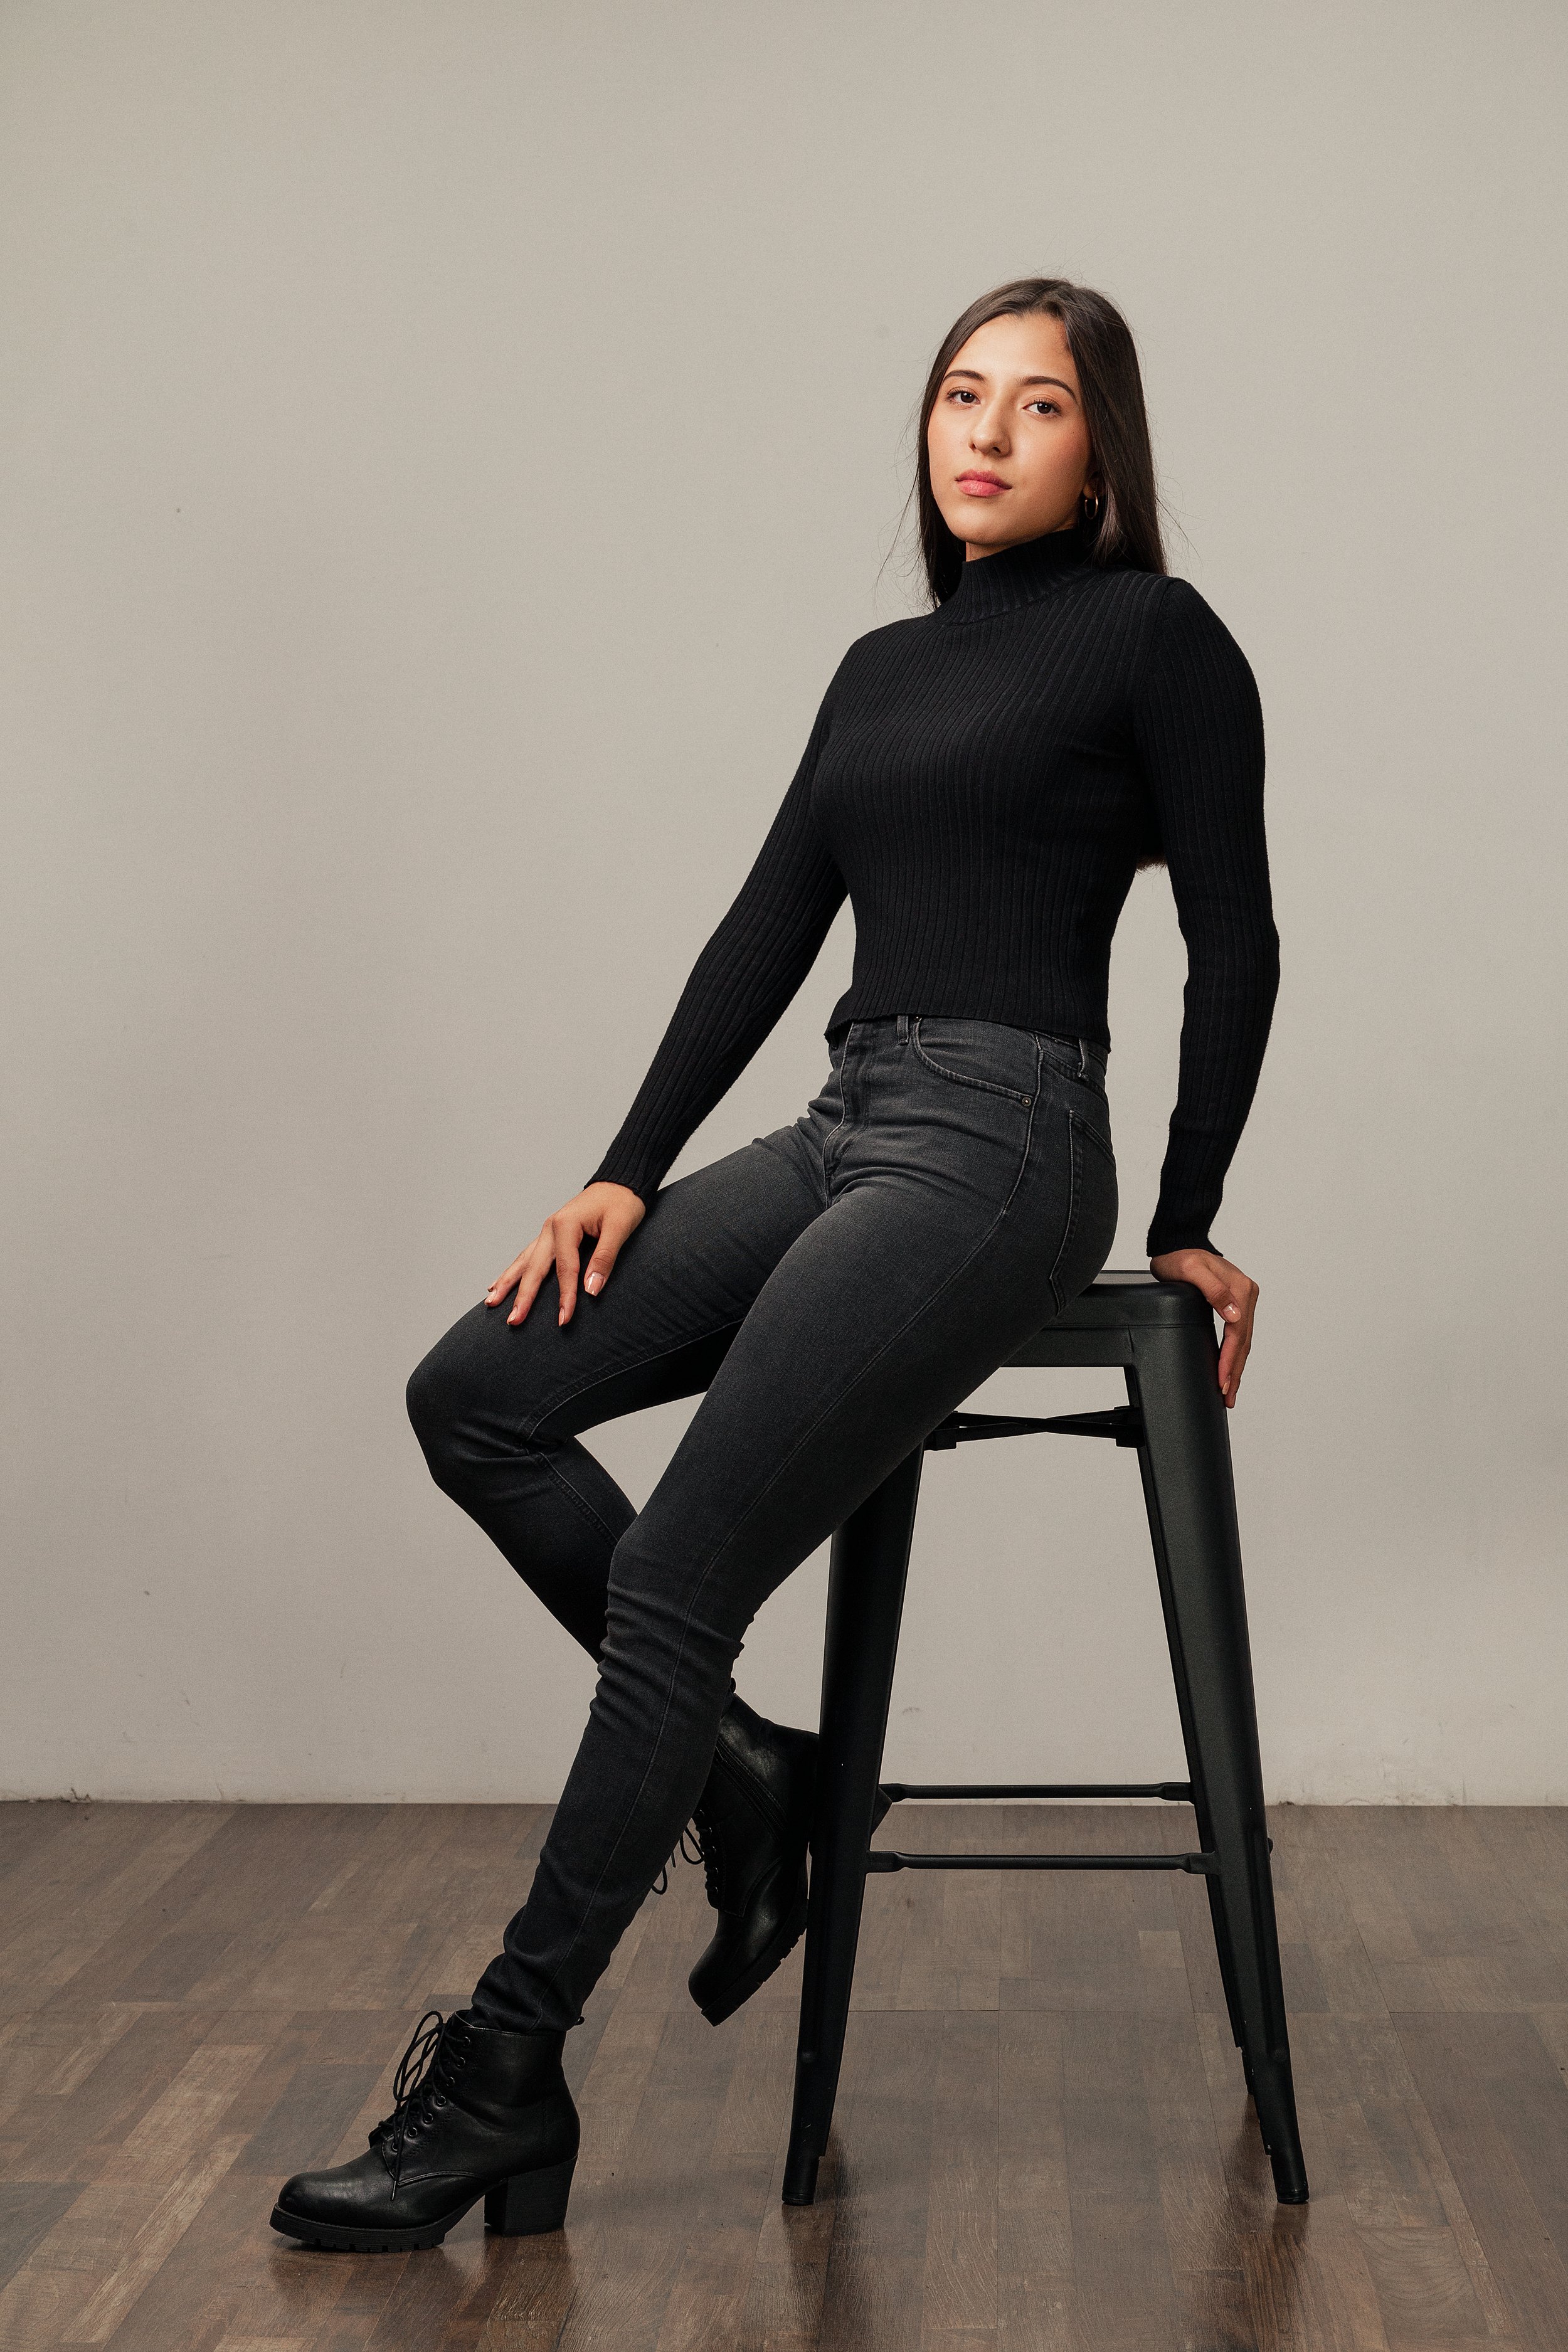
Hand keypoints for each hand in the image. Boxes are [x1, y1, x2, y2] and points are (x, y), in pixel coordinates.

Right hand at [484, 1183, 646, 1328]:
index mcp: (565, 1225)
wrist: (621, 1182)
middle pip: (534, 1268)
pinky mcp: (551, 1235)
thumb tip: (591, 1290)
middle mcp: (551, 1227)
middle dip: (523, 1296)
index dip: (565, 1296)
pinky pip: (528, 1256)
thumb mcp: (620, 1228)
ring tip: (490, 1302)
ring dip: (507, 1283)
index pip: (565, 1269)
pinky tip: (499, 1283)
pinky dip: (514, 1271)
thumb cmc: (623, 1202)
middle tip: (513, 1321)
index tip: (564, 1320)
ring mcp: (548, 1231)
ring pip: (524, 1261)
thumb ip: (605, 1258)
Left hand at [1148, 1246, 1257, 1408]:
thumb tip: (1234, 1314)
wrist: (1179, 1245)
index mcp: (1241, 1289)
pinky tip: (1230, 1369)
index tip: (1222, 1380)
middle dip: (1234, 1371)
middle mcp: (1246, 1295)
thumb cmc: (1181, 1257)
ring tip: (1230, 1391)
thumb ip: (1215, 1290)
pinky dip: (1235, 1355)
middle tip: (1227, 1397)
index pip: (1237, 1333)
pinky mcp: (1235, 1304)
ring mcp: (1242, 1300)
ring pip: (1242, 1342)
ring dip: (1236, 1367)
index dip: (1229, 1360)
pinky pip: (1237, 1335)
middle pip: (1243, 1341)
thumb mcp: (1193, 1269)